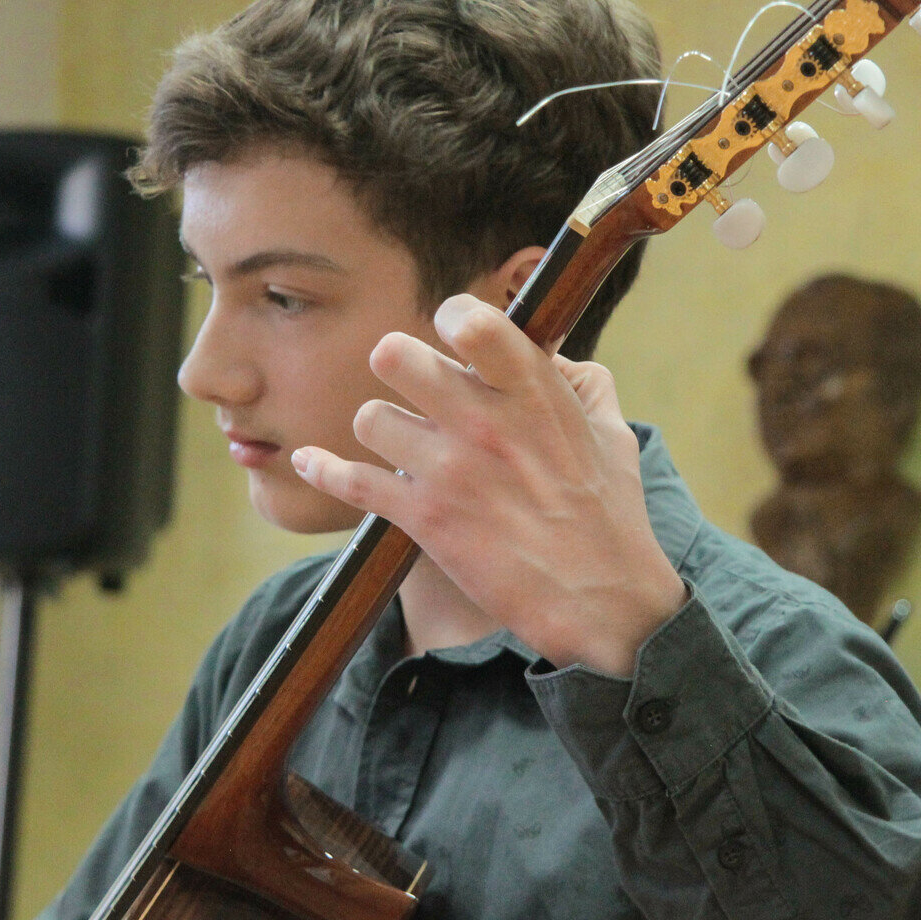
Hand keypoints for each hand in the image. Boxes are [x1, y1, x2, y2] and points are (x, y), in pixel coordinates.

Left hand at [291, 293, 686, 674]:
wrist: (600, 601)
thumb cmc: (609, 515)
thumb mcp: (611, 432)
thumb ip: (580, 383)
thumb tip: (551, 354)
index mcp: (533, 391)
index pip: (471, 319)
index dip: (453, 318)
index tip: (453, 334)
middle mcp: (483, 421)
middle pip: (394, 355)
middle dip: (399, 366)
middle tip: (414, 388)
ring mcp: (449, 470)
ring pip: (370, 417)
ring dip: (382, 430)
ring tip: (400, 444)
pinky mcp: (424, 518)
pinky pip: (351, 480)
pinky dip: (323, 469)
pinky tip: (309, 460)